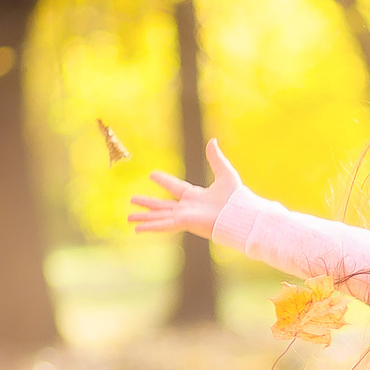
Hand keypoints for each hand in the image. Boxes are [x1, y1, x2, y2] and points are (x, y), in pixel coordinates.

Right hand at [127, 138, 248, 238]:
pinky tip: (137, 229)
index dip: (164, 181)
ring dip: (144, 217)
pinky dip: (150, 226)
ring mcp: (185, 217)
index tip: (152, 175)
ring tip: (129, 218)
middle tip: (133, 200)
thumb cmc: (236, 197)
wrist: (240, 214)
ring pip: (159, 217)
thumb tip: (212, 141)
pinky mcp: (183, 223)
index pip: (176, 187)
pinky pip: (163, 225)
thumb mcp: (224, 172)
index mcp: (197, 196)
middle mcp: (188, 208)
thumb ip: (215, 158)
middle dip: (148, 204)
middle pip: (163, 206)